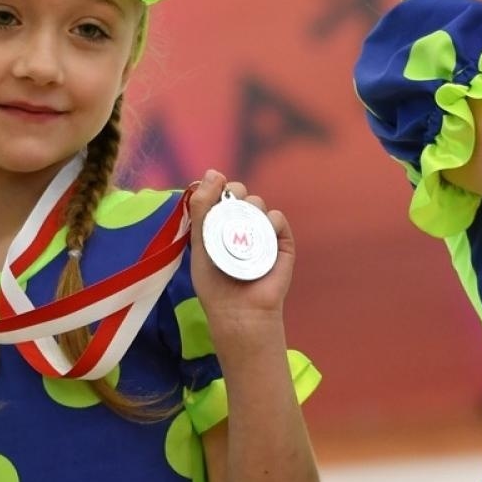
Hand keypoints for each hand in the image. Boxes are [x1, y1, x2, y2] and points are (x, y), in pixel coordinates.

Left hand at [187, 170, 295, 342]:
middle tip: (228, 209)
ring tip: (242, 231)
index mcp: (219, 224)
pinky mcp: (281, 242)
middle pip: (240, 193)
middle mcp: (240, 225)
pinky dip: (270, 221)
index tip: (214, 191)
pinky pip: (277, 218)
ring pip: (258, 203)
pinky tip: (262, 234)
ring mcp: (261, 233)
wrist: (238, 310)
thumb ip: (201, 208)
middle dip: (234, 193)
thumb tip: (213, 172)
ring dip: (250, 208)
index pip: (220, 193)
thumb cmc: (214, 283)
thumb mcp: (200, 242)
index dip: (218, 187)